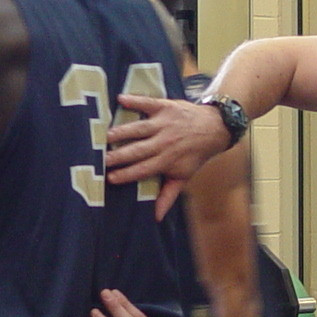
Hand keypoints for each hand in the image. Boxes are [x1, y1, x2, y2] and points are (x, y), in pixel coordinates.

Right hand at [104, 95, 230, 218]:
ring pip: (138, 129)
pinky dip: (135, 101)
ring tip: (105, 136)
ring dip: (121, 132)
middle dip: (119, 155)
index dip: (127, 174)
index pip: (143, 170)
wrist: (215, 128)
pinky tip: (120, 100)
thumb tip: (156, 217)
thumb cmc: (195, 155)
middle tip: (101, 159)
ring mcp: (163, 124)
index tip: (110, 178)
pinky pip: (147, 103)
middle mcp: (164, 142)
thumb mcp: (184, 176)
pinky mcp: (164, 107)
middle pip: (137, 150)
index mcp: (167, 161)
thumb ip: (168, 195)